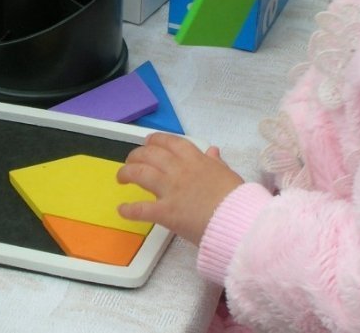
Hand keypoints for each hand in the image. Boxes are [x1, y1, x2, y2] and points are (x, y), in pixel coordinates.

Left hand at [117, 132, 243, 245]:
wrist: (238, 219)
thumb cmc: (237, 199)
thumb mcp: (228, 174)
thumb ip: (216, 163)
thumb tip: (212, 151)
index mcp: (196, 160)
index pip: (171, 142)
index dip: (156, 140)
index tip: (149, 142)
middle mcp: (179, 170)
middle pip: (150, 154)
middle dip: (137, 155)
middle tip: (131, 161)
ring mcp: (170, 190)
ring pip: (140, 173)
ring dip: (127, 173)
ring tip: (121, 177)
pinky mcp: (166, 212)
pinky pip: (141, 209)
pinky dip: (129, 209)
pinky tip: (122, 210)